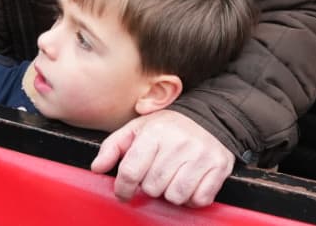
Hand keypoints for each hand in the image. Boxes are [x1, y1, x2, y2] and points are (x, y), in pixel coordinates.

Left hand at [92, 109, 234, 206]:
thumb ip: (113, 146)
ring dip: (172, 193)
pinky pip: (199, 199)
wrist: (211, 117)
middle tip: (157, 175)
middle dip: (151, 186)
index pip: (130, 172)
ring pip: (175, 196)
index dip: (123, 188)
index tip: (125, 191)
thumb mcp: (138, 128)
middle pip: (153, 187)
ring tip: (174, 178)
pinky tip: (190, 183)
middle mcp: (179, 143)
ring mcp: (201, 155)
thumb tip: (97, 168)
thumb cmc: (169, 127)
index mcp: (155, 133)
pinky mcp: (219, 166)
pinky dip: (193, 198)